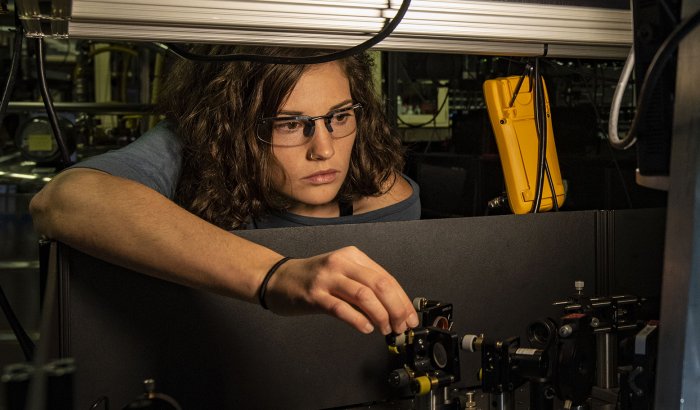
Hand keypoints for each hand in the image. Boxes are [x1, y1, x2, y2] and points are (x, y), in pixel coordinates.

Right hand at [264, 246, 418, 334]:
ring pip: (364, 295)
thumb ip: (365, 286)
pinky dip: (357, 320)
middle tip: (401, 326)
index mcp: (353, 256)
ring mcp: (327, 278)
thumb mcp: (342, 274)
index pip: (386, 278)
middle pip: (379, 285)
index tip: (410, 318)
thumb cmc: (312, 279)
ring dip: (380, 316)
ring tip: (385, 329)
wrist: (277, 278)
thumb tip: (393, 309)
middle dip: (396, 308)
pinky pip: (341, 308)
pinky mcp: (314, 294)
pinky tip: (366, 328)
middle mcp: (341, 263)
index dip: (402, 300)